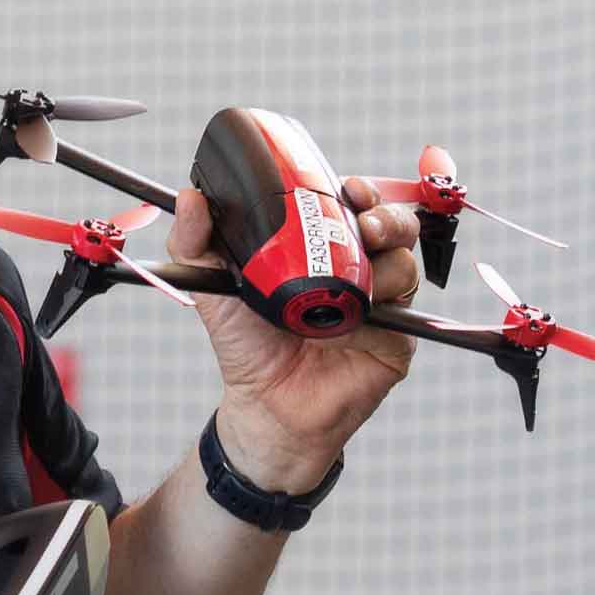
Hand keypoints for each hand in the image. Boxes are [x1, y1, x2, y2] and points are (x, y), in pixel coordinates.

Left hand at [166, 180, 417, 493]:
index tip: (349, 189)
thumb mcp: (214, 285)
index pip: (359, 204)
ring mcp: (384, 305)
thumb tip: (188, 198)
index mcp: (329, 246)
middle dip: (388, 218)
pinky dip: (373, 321)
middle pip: (398, 226)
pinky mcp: (397, 342)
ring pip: (406, 267)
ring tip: (342, 293)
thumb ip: (196, 241)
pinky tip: (343, 332)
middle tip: (365, 226)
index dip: (363, 191)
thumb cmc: (246, 343)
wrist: (263, 405)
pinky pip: (401, 319)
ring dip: (380, 271)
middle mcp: (362, 269)